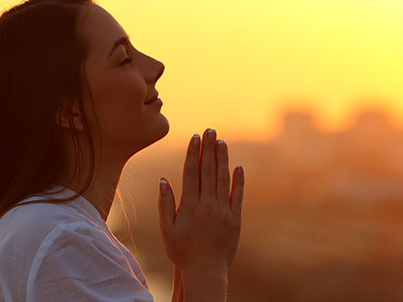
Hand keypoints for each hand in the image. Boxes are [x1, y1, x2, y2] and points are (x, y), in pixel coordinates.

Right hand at [157, 128, 244, 274]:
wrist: (206, 272)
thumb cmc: (182, 252)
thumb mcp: (167, 229)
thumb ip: (165, 204)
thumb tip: (163, 180)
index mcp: (190, 206)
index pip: (192, 173)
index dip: (193, 153)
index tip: (195, 137)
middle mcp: (208, 206)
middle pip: (209, 171)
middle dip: (209, 149)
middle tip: (210, 130)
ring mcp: (224, 211)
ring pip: (224, 180)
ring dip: (223, 159)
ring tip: (222, 142)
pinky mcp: (236, 219)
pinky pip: (238, 196)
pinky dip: (238, 181)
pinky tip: (238, 167)